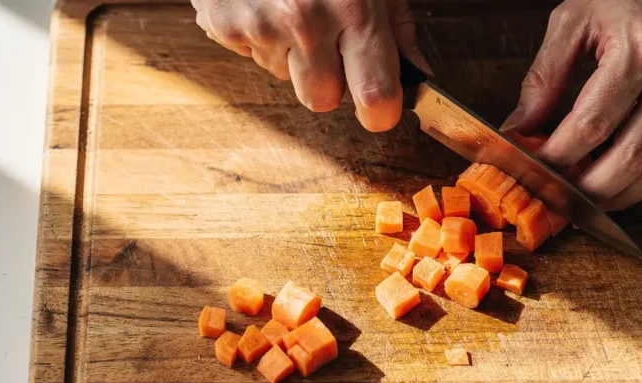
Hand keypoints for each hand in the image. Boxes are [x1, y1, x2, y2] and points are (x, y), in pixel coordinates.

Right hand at [191, 0, 431, 131]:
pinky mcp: (224, 23)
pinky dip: (258, 37)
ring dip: (290, 56)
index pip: (376, 95)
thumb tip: (416, 74)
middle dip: (326, 82)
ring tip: (290, 9)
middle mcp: (307, 19)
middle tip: (326, 41)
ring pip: (284, 79)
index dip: (380, 112)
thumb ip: (399, 29)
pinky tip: (263, 3)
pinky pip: (250, 56)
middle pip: (322, 99)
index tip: (380, 109)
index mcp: (355, 8)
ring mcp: (262, 23)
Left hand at [501, 0, 641, 209]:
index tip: (534, 169)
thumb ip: (546, 76)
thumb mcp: (577, 17)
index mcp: (641, 46)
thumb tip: (519, 128)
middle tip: (559, 197)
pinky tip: (621, 182)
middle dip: (589, 187)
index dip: (559, 156)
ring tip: (587, 198)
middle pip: (630, 156)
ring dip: (620, 193)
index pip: (591, 124)